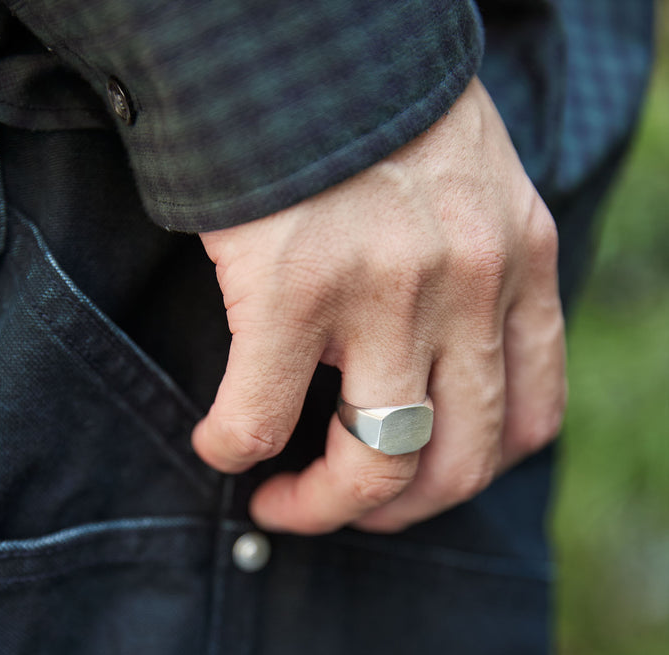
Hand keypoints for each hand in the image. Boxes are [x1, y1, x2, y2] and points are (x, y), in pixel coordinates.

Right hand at [192, 77, 564, 533]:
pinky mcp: (291, 289)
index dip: (472, 473)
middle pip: (456, 465)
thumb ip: (478, 270)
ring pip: (375, 467)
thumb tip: (436, 359)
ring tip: (282, 503)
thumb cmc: (376, 115)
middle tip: (346, 509)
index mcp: (519, 262)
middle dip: (397, 514)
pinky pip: (257, 421)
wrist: (302, 34)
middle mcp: (469, 285)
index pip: (532, 417)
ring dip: (323, 508)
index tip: (419, 481)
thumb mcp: (472, 186)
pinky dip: (231, 449)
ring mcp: (384, 292)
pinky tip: (216, 444)